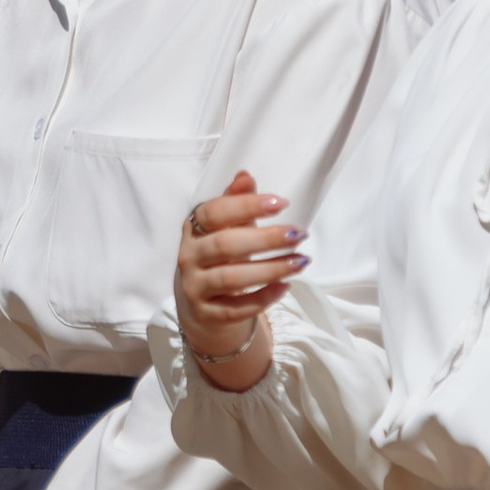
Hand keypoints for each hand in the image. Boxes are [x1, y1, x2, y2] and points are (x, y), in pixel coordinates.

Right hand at [174, 171, 303, 388]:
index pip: (214, 212)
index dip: (246, 205)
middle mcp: (189, 257)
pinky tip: (285, 286)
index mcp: (193, 229)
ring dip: (270, 269)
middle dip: (266, 239)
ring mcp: (195, 287)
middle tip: (298, 235)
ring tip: (300, 262)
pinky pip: (236, 308)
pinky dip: (263, 297)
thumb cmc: (219, 261)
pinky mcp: (207, 314)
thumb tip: (245, 175)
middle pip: (225, 245)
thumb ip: (234, 203)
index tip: (281, 203)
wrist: (201, 309)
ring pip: (231, 278)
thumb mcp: (224, 230)